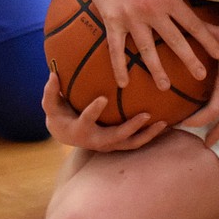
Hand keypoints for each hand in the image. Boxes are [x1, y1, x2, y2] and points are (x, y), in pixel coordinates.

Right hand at [42, 73, 167, 151]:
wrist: (66, 135)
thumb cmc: (59, 115)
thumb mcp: (50, 105)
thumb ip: (50, 91)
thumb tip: (53, 73)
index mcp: (79, 129)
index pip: (86, 120)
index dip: (93, 111)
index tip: (102, 98)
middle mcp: (96, 140)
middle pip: (116, 137)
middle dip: (132, 127)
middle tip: (146, 115)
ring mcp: (109, 145)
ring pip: (131, 144)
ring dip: (148, 135)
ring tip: (164, 123)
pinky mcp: (118, 145)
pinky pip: (137, 142)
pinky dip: (151, 135)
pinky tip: (168, 124)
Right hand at [83, 0, 218, 89]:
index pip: (192, 23)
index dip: (206, 39)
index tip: (218, 54)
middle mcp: (152, 13)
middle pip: (174, 41)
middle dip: (189, 60)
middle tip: (201, 76)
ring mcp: (131, 20)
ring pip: (147, 50)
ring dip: (157, 70)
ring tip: (165, 88)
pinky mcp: (112, 23)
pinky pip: (116, 49)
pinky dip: (119, 67)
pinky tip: (123, 83)